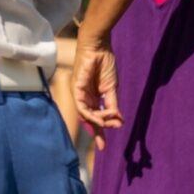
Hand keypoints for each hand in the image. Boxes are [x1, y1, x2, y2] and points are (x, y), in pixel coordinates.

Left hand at [73, 31, 121, 147]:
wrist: (100, 47)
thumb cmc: (105, 64)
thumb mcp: (111, 88)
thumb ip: (112, 105)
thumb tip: (118, 120)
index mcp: (92, 97)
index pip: (94, 117)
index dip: (99, 132)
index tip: (103, 147)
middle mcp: (83, 96)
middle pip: (89, 119)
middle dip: (100, 129)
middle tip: (113, 130)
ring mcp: (79, 92)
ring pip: (86, 114)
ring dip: (99, 121)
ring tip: (110, 122)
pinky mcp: (76, 87)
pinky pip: (83, 105)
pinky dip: (92, 113)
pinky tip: (102, 117)